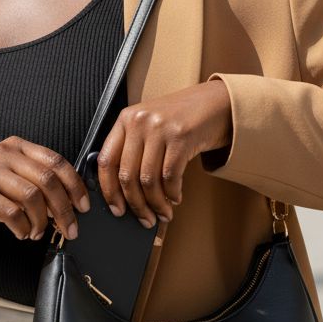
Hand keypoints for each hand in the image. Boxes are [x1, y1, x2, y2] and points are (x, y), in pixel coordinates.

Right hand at [0, 137, 91, 245]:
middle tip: (70, 229)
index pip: (56, 160)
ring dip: (42, 221)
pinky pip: (12, 213)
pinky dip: (23, 227)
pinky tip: (22, 233)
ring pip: (31, 197)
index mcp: (16, 145)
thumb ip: (39, 182)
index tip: (83, 206)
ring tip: (39, 232)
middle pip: (47, 180)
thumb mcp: (13, 178)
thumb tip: (73, 203)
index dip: (75, 185)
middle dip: (64, 209)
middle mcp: (2, 153)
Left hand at [95, 78, 231, 227]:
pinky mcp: (181, 136)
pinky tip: (175, 198)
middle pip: (127, 175)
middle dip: (136, 204)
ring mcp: (160, 128)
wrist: (216, 102)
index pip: (105, 161)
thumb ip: (133, 148)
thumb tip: (122, 192)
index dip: (108, 190)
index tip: (116, 209)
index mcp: (125, 119)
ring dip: (156, 203)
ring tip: (163, 213)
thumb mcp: (149, 125)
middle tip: (145, 219)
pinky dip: (172, 193)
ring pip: (148, 180)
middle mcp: (139, 121)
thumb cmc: (181, 119)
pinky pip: (170, 176)